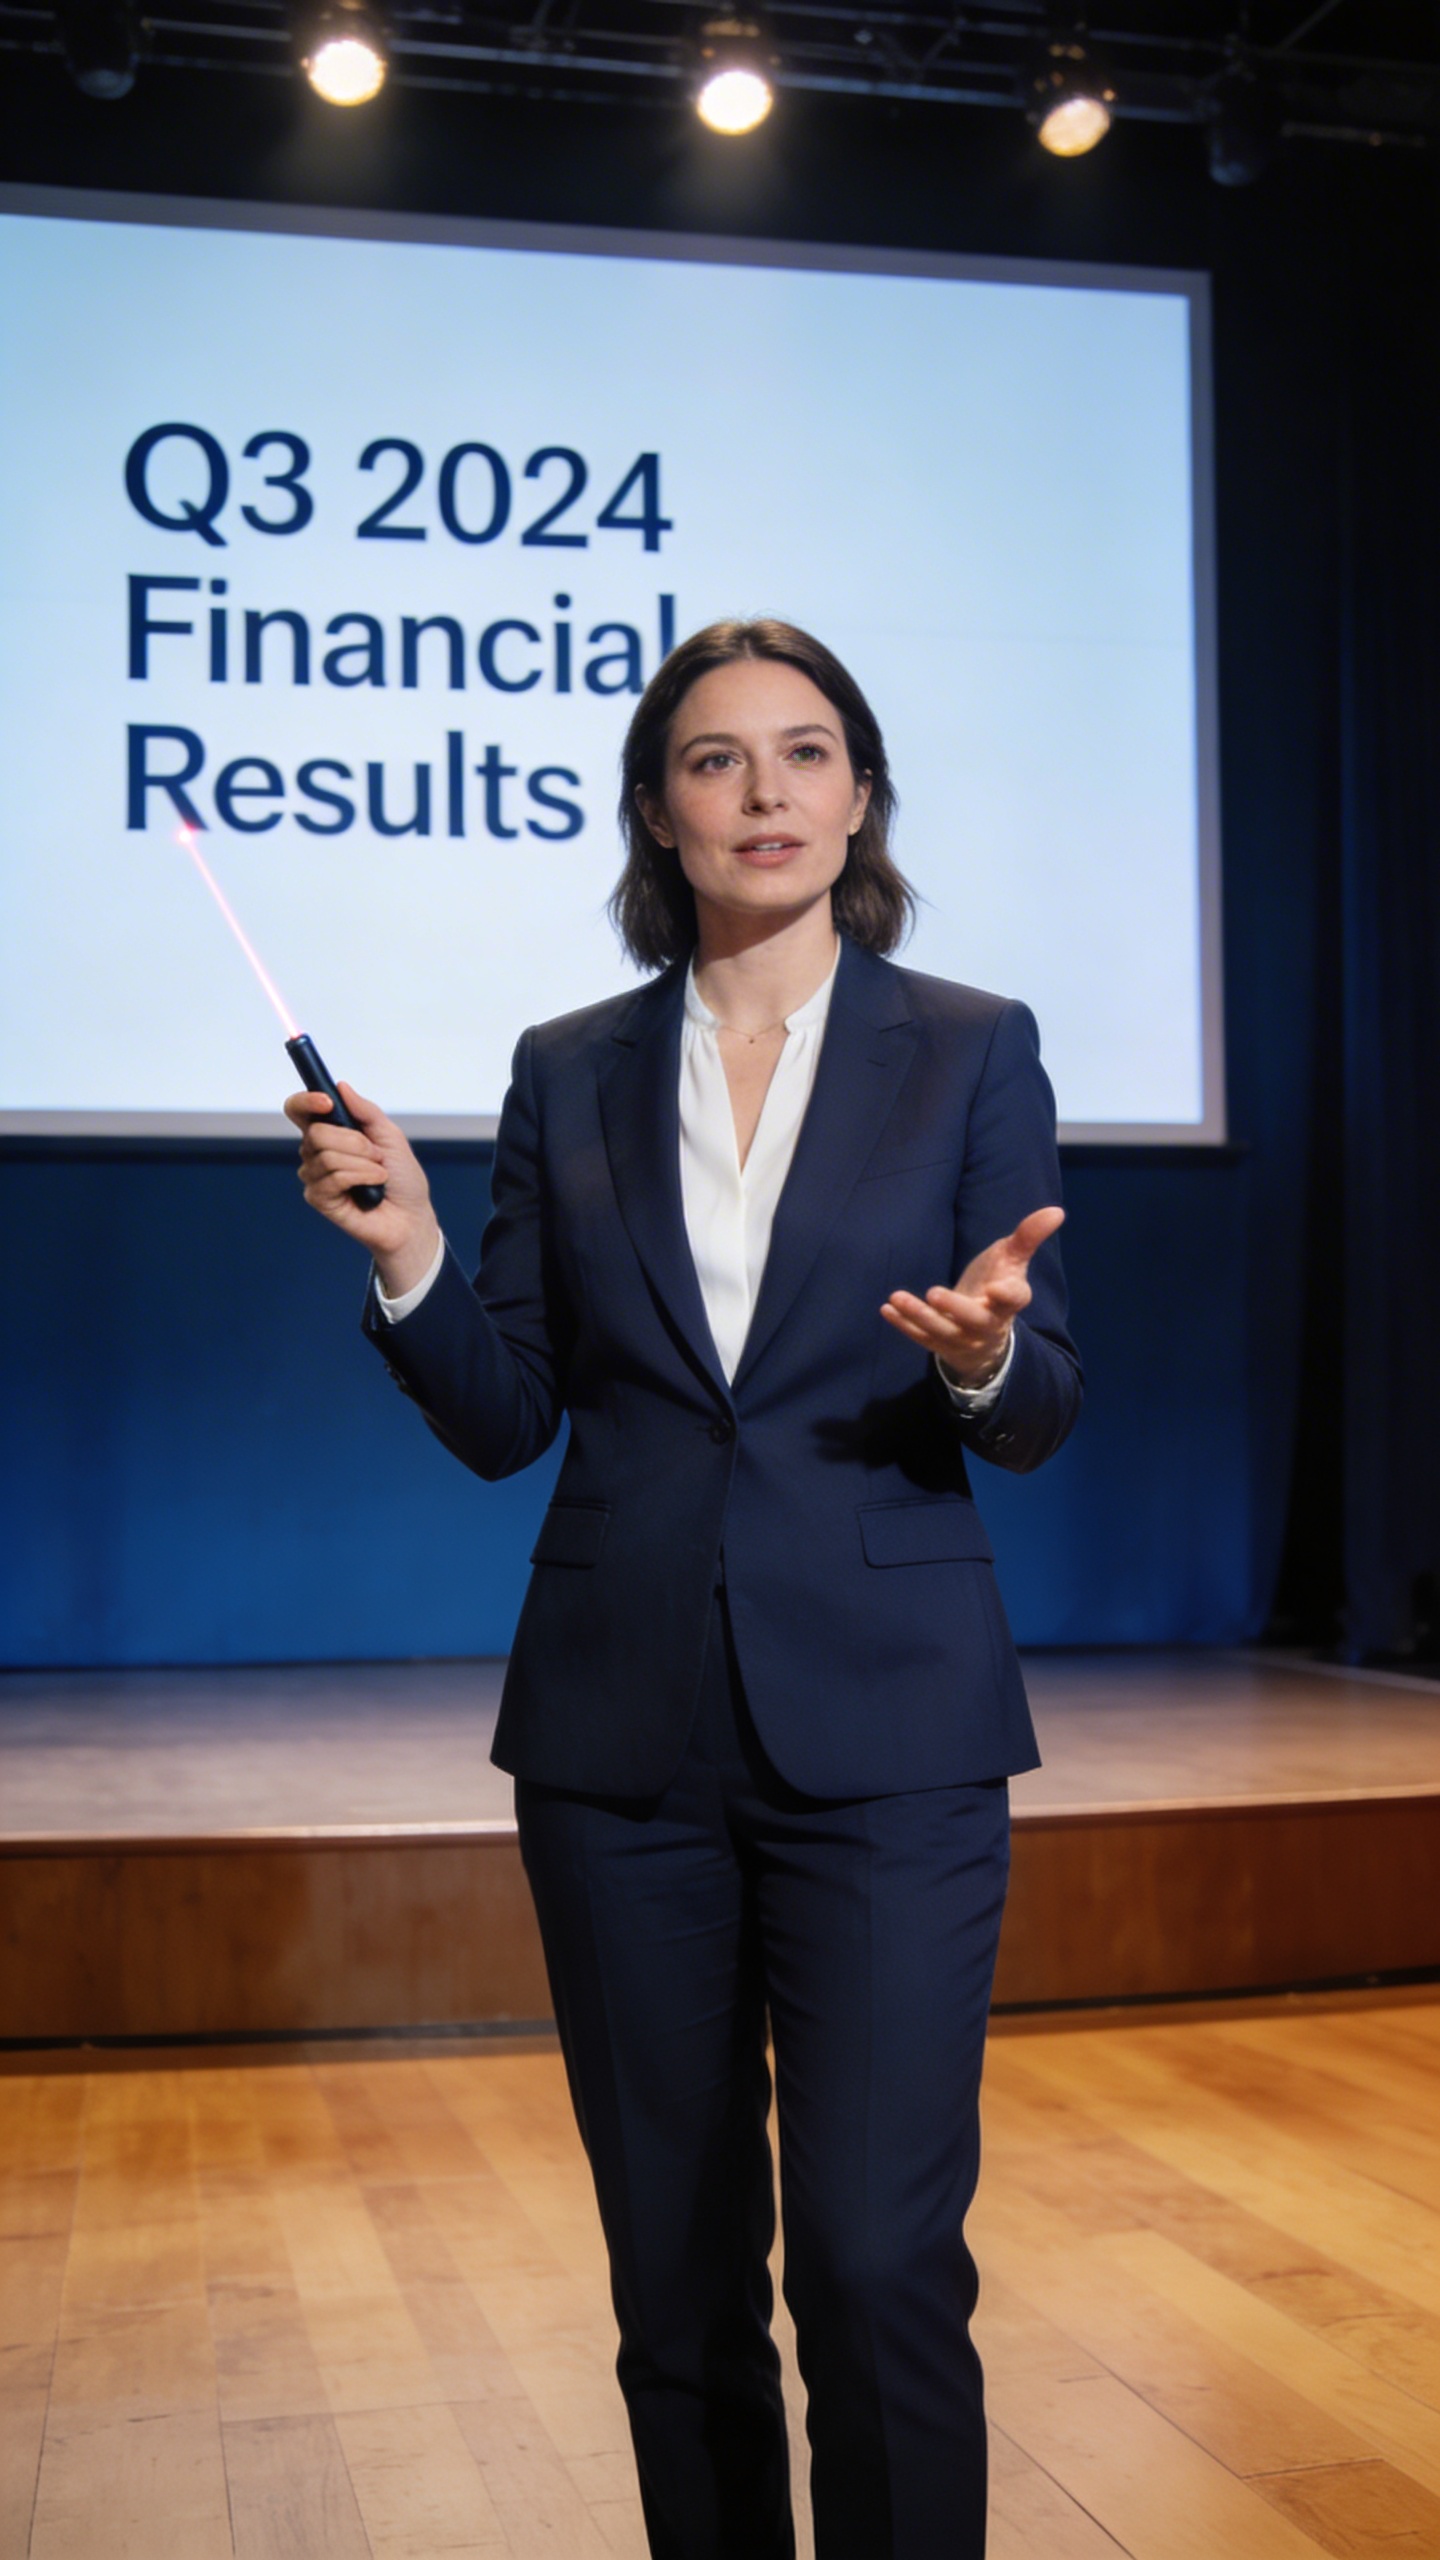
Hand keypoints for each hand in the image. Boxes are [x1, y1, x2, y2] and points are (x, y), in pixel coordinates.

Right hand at [284, 1081, 439, 1292]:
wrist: (412, 1217)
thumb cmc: (402, 1178)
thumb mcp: (390, 1136)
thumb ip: (366, 1111)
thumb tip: (341, 1086)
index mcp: (331, 1132)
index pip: (299, 1110)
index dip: (306, 1101)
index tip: (327, 1101)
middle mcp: (317, 1152)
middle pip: (315, 1132)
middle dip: (355, 1142)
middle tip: (376, 1155)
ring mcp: (315, 1176)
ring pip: (326, 1156)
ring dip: (363, 1163)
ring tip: (378, 1174)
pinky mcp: (319, 1199)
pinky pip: (333, 1178)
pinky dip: (361, 1178)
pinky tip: (373, 1188)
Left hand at [880, 1206, 1064, 1388]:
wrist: (984, 1333)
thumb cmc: (997, 1286)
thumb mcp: (1012, 1260)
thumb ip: (1028, 1236)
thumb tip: (1057, 1210)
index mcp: (1009, 1302)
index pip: (1014, 1299)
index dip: (1008, 1294)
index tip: (998, 1288)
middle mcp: (987, 1323)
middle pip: (974, 1320)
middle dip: (955, 1308)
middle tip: (934, 1293)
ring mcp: (962, 1338)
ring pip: (941, 1331)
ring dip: (918, 1315)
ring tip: (896, 1297)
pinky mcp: (940, 1345)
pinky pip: (921, 1338)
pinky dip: (903, 1325)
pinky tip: (886, 1309)